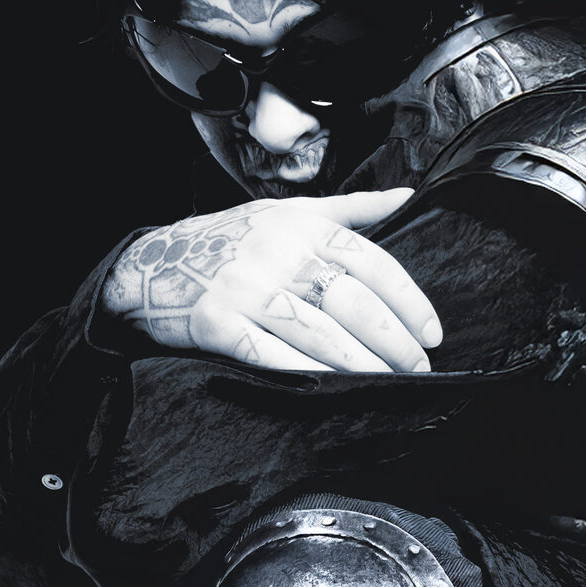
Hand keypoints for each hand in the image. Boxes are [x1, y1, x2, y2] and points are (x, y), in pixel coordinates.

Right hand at [102, 188, 442, 372]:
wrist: (153, 262)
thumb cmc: (232, 239)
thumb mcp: (290, 211)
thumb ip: (351, 209)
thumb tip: (408, 196)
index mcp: (302, 224)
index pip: (372, 263)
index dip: (408, 302)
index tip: (431, 334)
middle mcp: (278, 252)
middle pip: (352, 302)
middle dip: (393, 341)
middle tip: (418, 367)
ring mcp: (246, 288)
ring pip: (319, 332)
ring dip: (361, 364)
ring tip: (390, 384)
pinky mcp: (219, 322)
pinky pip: (274, 355)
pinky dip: (309, 374)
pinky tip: (336, 390)